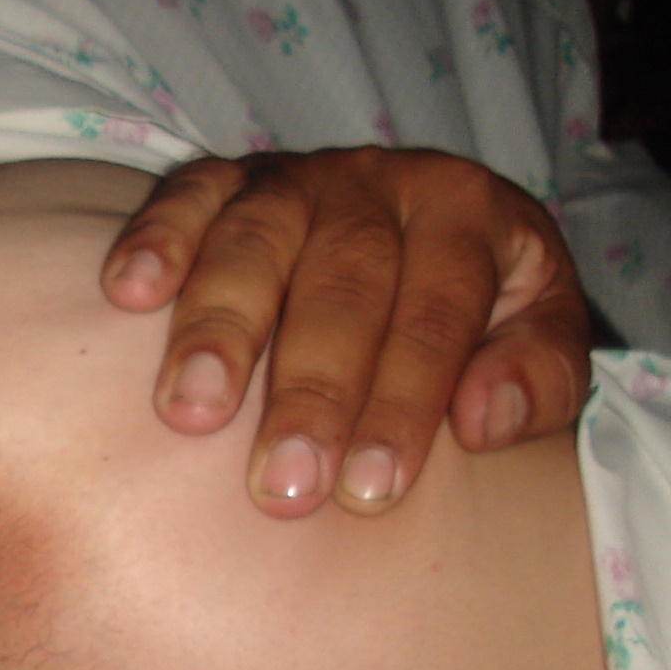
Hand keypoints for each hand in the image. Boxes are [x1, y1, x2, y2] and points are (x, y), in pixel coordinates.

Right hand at [100, 146, 590, 517]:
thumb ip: (539, 379)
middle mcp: (378, 182)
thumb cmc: (478, 312)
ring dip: (220, 328)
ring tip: (191, 412)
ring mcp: (295, 176)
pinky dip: (154, 238)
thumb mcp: (541, 334)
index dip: (405, 403)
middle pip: (344, 283)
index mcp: (470, 214)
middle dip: (311, 390)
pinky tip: (129, 294)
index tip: (372, 492)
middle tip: (284, 486)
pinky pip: (185, 194)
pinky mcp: (224, 177)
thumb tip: (483, 421)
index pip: (437, 313)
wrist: (422, 228)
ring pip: (256, 240)